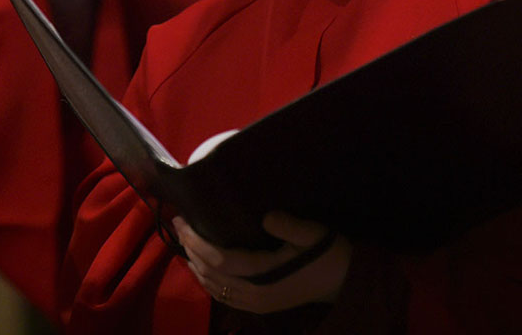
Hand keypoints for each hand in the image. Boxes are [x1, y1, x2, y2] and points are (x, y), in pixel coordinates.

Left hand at [174, 212, 351, 313]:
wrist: (343, 280)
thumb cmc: (326, 252)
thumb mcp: (313, 233)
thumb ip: (290, 226)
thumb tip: (265, 217)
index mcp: (264, 276)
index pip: (220, 260)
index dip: (198, 242)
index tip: (184, 221)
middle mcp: (254, 294)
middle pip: (212, 274)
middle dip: (191, 249)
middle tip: (178, 224)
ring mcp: (255, 303)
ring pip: (214, 287)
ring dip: (195, 265)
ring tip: (183, 242)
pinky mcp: (258, 305)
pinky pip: (223, 295)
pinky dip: (207, 280)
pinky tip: (201, 268)